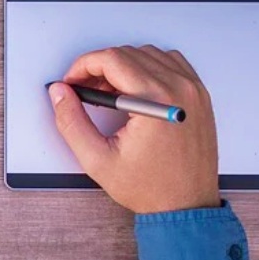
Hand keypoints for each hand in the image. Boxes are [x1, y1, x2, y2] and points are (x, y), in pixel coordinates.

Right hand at [48, 46, 219, 213]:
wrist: (186, 206)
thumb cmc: (150, 188)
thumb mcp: (97, 159)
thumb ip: (71, 121)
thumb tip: (59, 93)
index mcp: (156, 100)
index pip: (111, 59)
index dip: (83, 66)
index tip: (72, 81)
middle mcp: (179, 89)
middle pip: (128, 53)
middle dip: (99, 66)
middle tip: (86, 90)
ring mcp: (193, 90)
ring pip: (148, 53)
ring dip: (123, 65)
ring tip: (110, 93)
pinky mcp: (199, 96)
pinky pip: (171, 62)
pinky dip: (148, 66)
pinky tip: (135, 88)